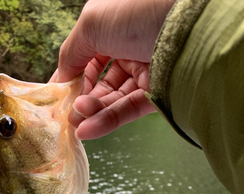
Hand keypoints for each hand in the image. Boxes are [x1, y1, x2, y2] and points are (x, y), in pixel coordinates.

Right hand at [51, 0, 174, 139]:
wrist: (186, 26)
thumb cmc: (137, 13)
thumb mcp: (91, 24)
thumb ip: (70, 52)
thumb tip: (60, 79)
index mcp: (114, 28)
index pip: (87, 58)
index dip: (71, 77)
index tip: (57, 97)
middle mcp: (129, 49)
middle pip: (99, 82)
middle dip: (81, 100)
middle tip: (67, 115)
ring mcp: (144, 72)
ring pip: (112, 99)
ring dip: (91, 113)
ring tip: (75, 124)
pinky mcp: (157, 94)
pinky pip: (127, 110)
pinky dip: (106, 122)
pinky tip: (87, 130)